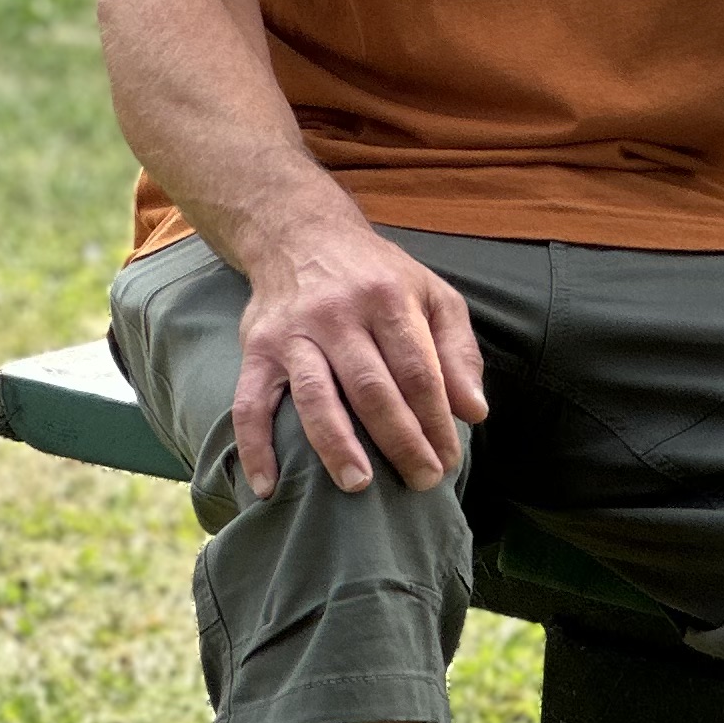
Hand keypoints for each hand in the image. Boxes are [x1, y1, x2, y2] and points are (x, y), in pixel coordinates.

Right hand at [229, 214, 489, 497]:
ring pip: (315, 396)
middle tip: (421, 481)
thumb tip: (473, 412)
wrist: (302, 236)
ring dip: (337, 445)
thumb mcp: (432, 294)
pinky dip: (256, 446)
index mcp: (389, 300)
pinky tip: (268, 486)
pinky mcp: (257, 349)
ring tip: (359, 485)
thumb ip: (457, 351)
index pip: (419, 371)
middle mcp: (339, 314)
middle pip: (373, 388)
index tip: (448, 459)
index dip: (436, 420)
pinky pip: (250, 403)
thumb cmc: (378, 277)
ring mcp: (294, 332)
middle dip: (401, 440)